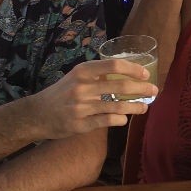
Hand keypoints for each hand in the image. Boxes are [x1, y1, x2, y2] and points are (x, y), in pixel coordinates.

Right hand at [27, 58, 153, 137]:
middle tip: (154, 91)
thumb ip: (97, 74)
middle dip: (142, 89)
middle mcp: (81, 88)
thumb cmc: (62, 93)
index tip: (145, 74)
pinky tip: (124, 119)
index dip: (133, 69)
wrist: (37, 114)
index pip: (113, 65)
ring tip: (144, 107)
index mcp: (82, 72)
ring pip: (117, 107)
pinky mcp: (80, 125)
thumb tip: (127, 73)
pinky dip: (120, 120)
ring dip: (136, 107)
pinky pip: (108, 122)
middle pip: (120, 87)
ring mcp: (81, 107)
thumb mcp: (76, 77)